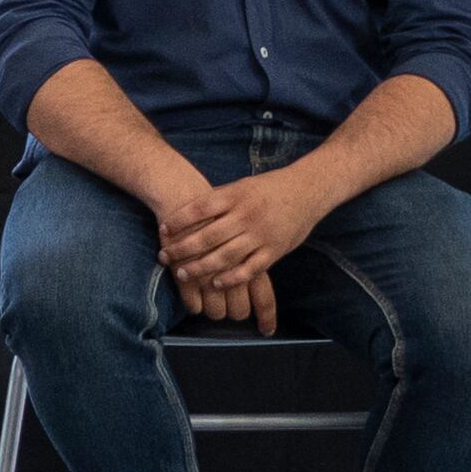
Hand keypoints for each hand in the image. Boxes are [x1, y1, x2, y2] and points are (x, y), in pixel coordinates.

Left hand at [159, 165, 324, 322]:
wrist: (307, 190)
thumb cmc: (266, 189)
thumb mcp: (239, 187)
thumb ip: (216, 201)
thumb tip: (182, 214)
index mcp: (235, 196)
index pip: (200, 209)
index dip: (179, 220)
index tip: (163, 229)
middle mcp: (246, 216)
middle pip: (208, 236)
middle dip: (182, 248)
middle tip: (164, 256)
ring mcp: (261, 234)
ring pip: (225, 256)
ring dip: (201, 267)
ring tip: (182, 274)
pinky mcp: (275, 250)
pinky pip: (250, 269)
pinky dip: (232, 278)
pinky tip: (215, 284)